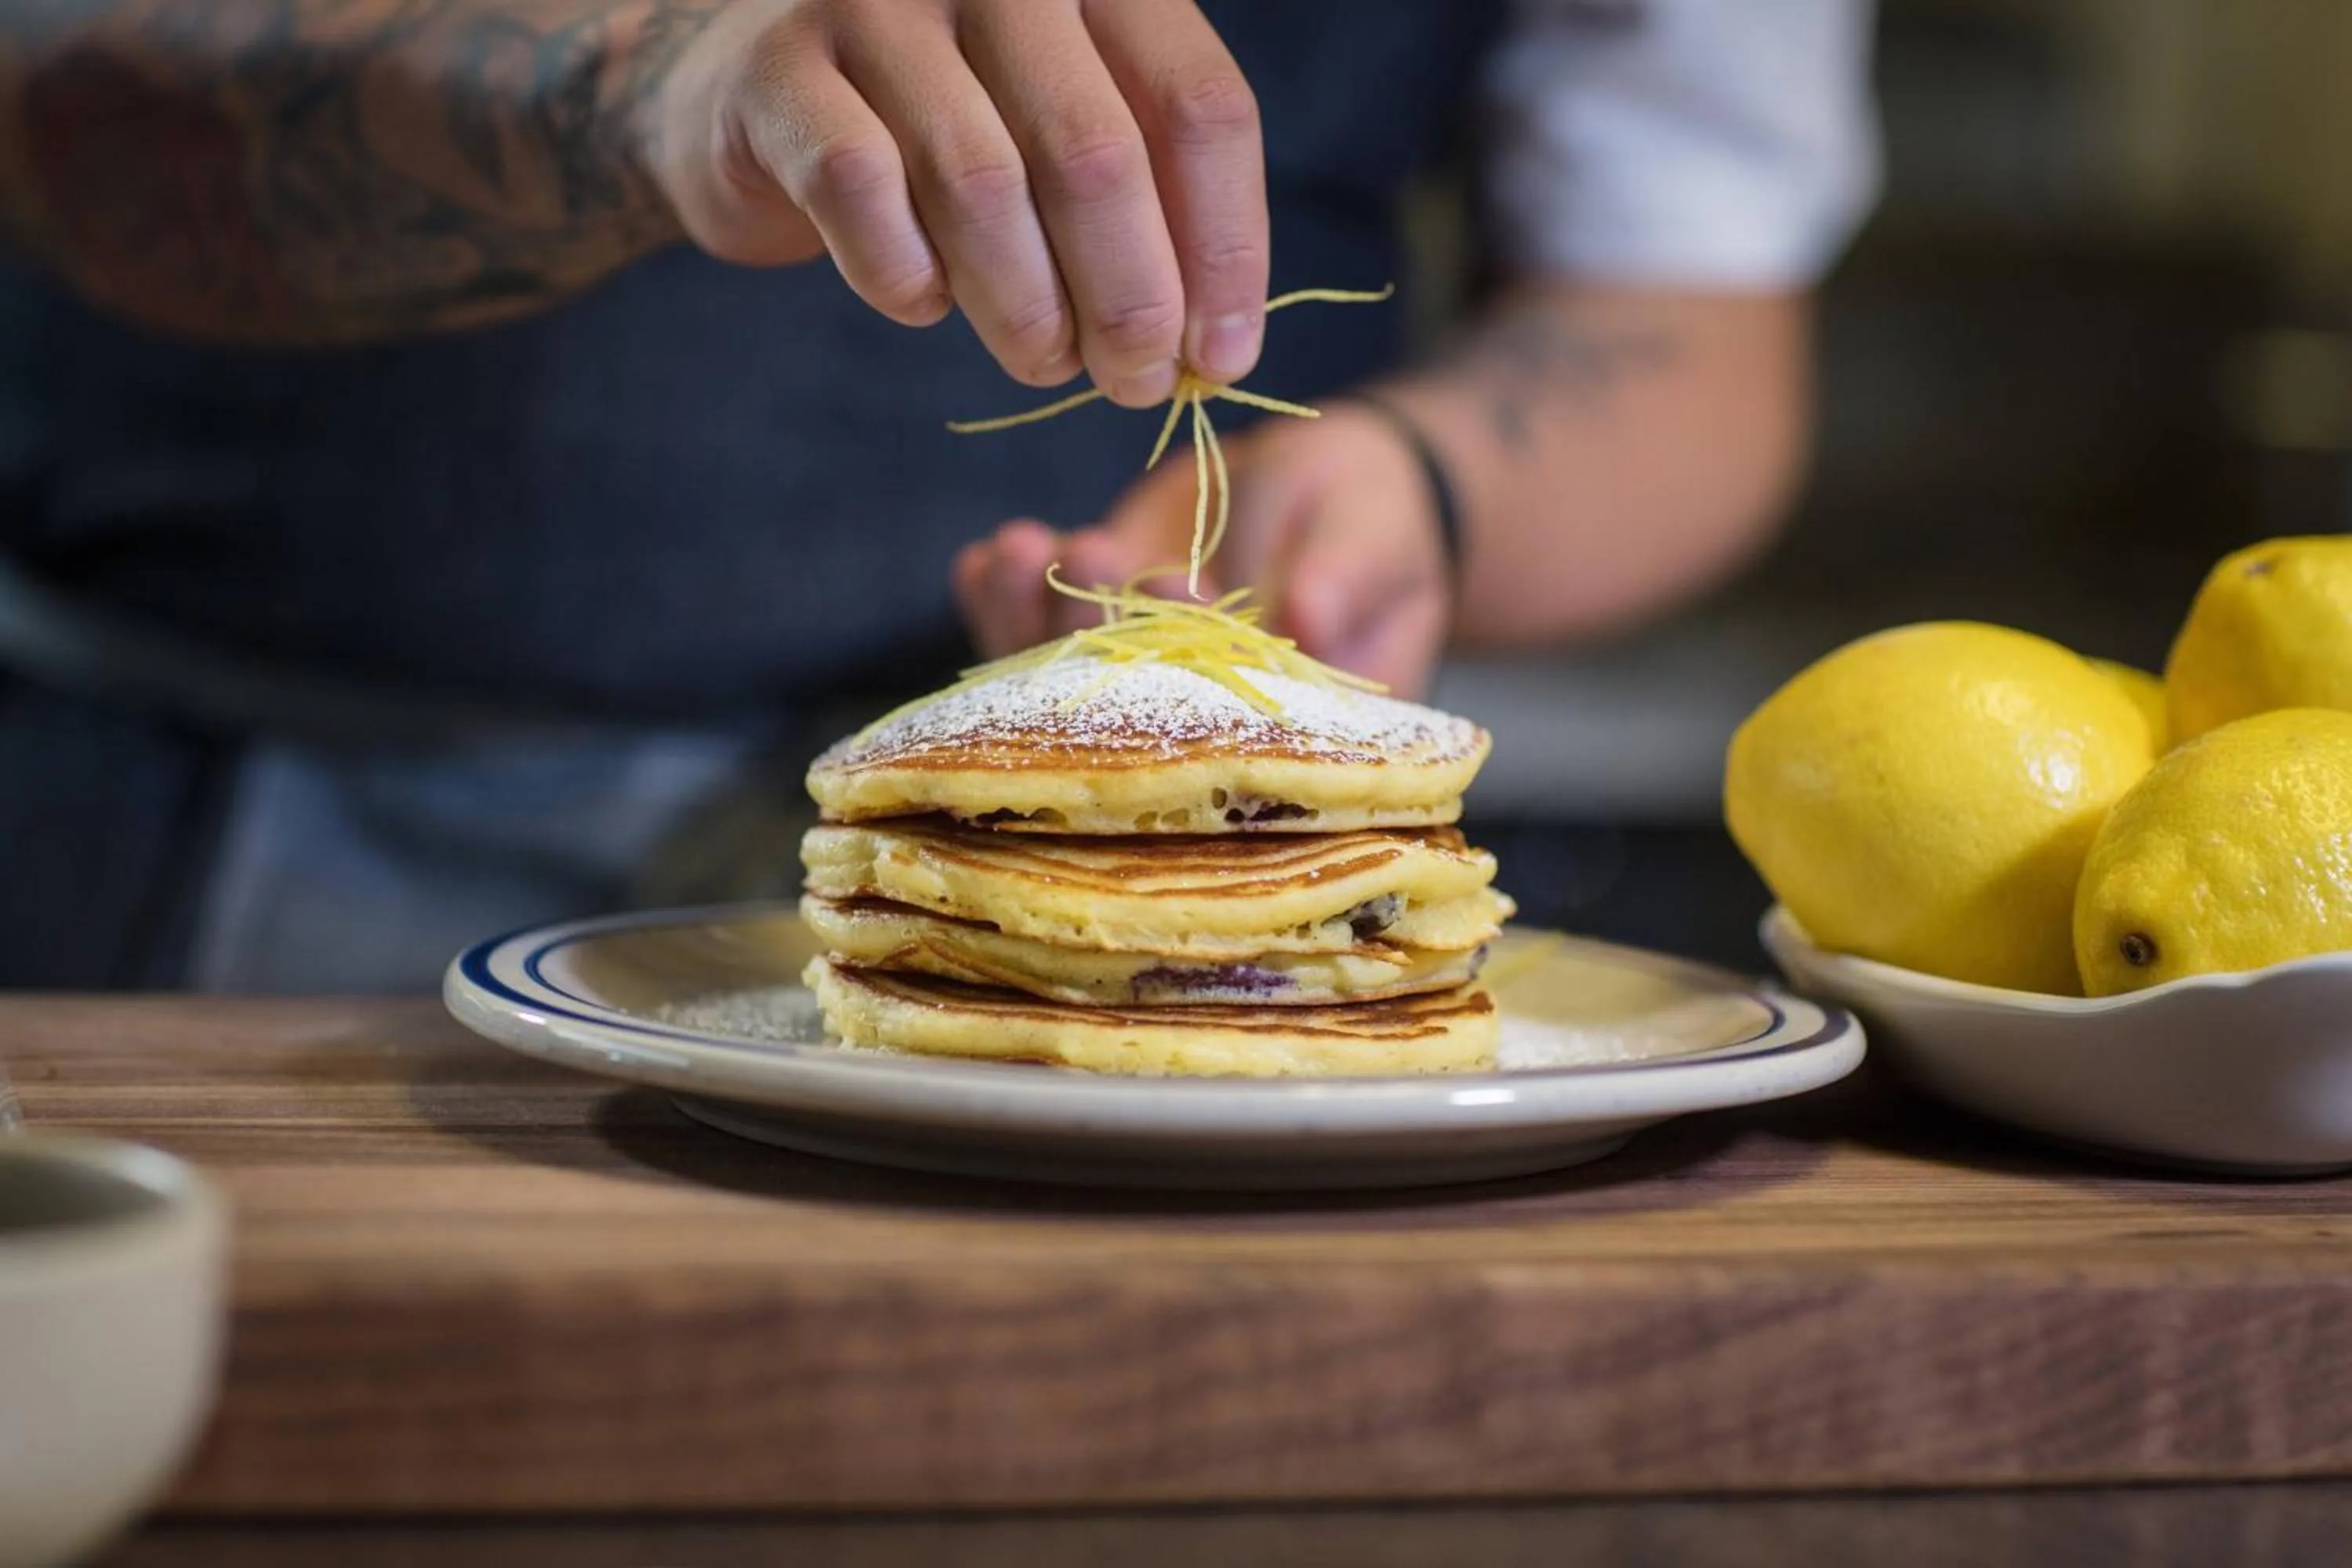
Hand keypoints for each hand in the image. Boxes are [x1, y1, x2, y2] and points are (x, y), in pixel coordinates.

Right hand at [645, 0, 1269, 405]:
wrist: (755, 91)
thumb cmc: (945, 127)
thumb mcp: (1065, 136)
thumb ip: (1147, 208)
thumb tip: (1215, 351)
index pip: (1200, 106)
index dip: (1224, 248)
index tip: (1222, 357)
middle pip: (1098, 153)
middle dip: (1130, 298)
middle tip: (1133, 384)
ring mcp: (879, 5)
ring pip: (984, 184)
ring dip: (1027, 308)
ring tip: (1042, 361)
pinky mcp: (780, 70)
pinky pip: (864, 194)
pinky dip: (906, 277)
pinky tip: (923, 302)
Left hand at [953, 403, 1452, 696]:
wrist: (1328, 492)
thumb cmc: (1375, 522)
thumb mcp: (1378, 540)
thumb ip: (1348, 575)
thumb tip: (1308, 617)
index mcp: (1282, 726)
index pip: (1229, 724)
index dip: (1194, 670)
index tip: (1178, 588)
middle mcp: (1195, 717)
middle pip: (1127, 707)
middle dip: (1095, 632)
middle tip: (1080, 554)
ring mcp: (1132, 673)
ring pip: (1066, 673)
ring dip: (1032, 615)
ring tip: (1015, 549)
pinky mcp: (1092, 627)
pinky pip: (1036, 626)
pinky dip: (1003, 597)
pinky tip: (981, 561)